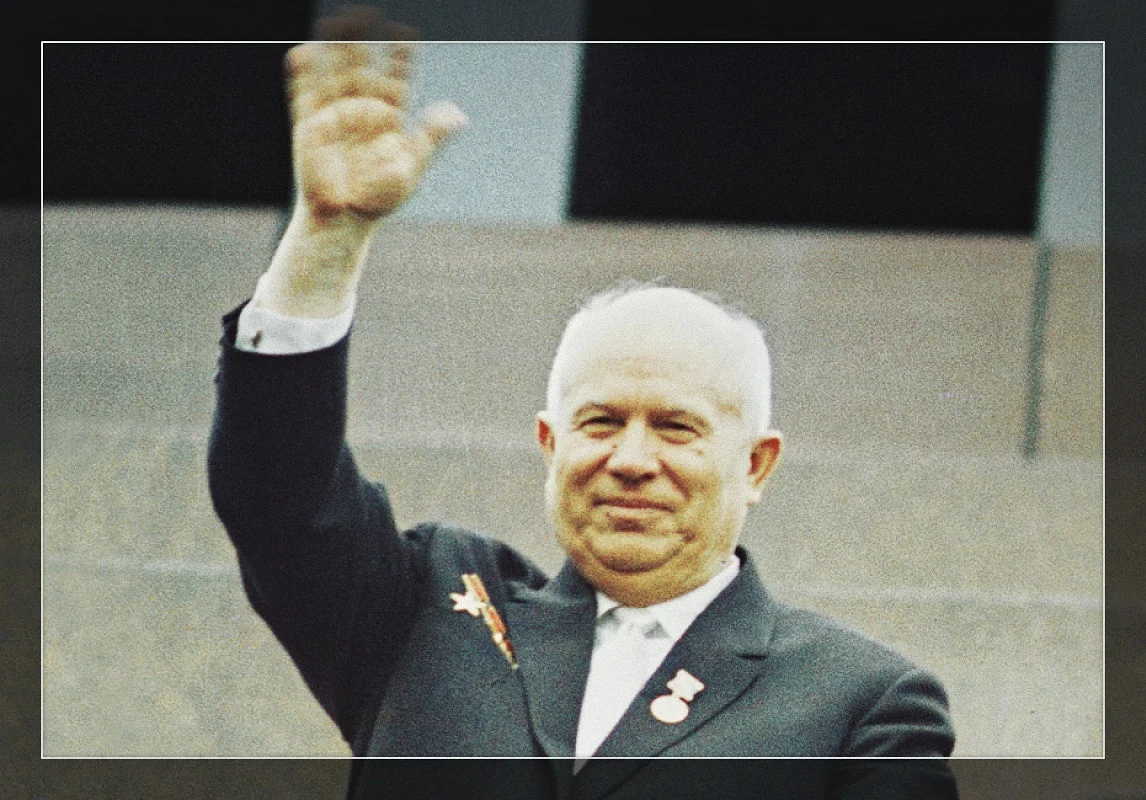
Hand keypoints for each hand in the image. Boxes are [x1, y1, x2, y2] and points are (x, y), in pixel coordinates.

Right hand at [285, 36, 467, 225]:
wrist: (346, 218)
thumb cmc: (380, 196)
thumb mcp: (413, 165)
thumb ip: (432, 137)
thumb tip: (458, 114)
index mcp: (389, 118)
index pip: (396, 78)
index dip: (401, 56)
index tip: (406, 34)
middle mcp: (360, 110)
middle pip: (362, 66)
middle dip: (363, 39)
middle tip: (367, 10)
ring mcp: (334, 116)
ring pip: (334, 73)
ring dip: (334, 47)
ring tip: (337, 20)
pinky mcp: (309, 128)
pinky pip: (304, 97)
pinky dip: (303, 77)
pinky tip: (303, 53)